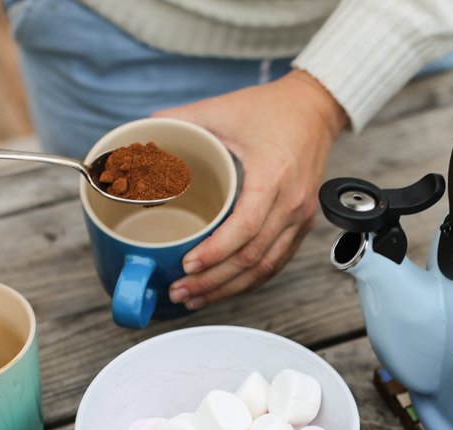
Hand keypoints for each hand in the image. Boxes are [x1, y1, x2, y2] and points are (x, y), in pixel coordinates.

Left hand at [154, 69, 347, 309]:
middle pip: (253, 257)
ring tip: (196, 298)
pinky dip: (249, 280)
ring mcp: (300, 217)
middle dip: (214, 281)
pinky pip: (277, 262)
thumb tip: (137, 140)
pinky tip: (225, 288)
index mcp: (273, 175)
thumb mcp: (221, 109)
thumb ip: (177, 121)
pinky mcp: (302, 224)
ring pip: (266, 268)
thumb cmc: (272, 109)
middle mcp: (292, 203)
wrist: (315, 109)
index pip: (245, 228)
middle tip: (180, 291)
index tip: (187, 264)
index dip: (216, 252)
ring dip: (230, 288)